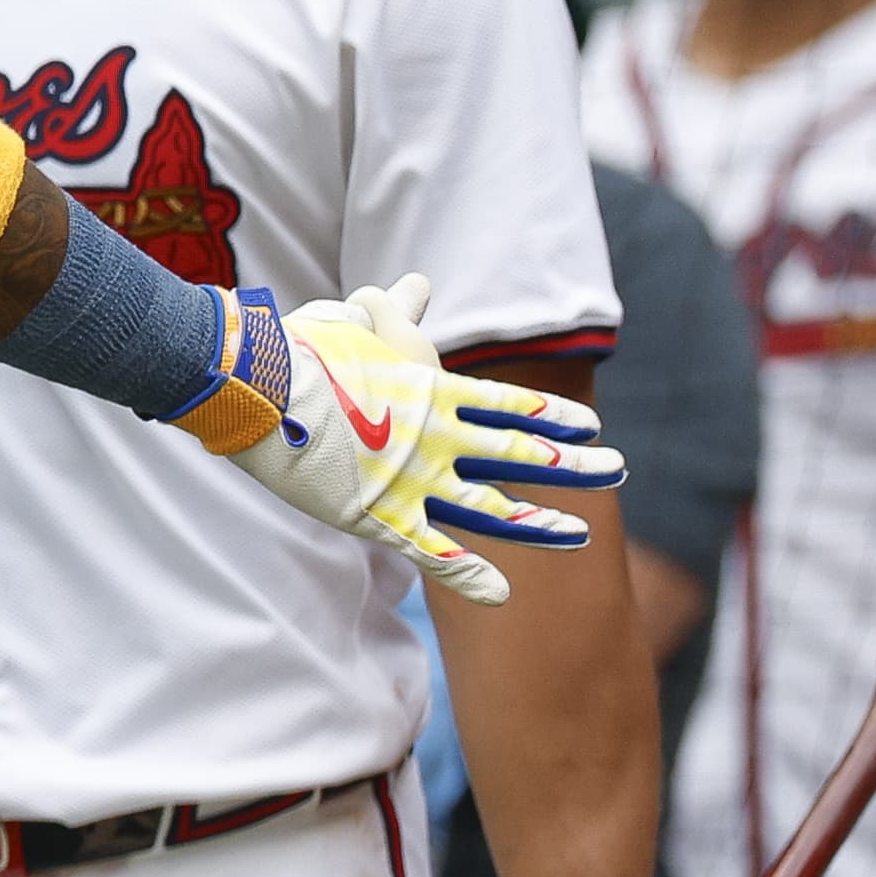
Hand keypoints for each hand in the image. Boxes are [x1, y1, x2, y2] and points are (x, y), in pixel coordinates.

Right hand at [206, 275, 622, 605]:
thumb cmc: (302, 350)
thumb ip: (394, 309)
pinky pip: (433, 553)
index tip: (591, 429)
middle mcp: (436, 437)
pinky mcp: (377, 516)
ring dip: (539, 524)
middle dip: (573, 467)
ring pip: (491, 508)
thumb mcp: (355, 323)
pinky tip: (503, 593)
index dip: (552, 419)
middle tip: (619, 472)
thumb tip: (419, 283)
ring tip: (580, 535)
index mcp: (434, 392)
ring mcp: (412, 479)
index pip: (511, 407)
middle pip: (520, 455)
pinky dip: (469, 575)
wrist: (257, 388)